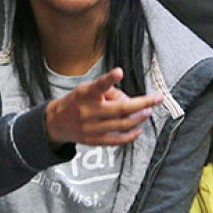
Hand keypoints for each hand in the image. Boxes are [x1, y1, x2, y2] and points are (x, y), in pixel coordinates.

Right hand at [44, 67, 162, 145]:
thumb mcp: (87, 90)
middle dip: (142, 103)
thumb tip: (129, 102)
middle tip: (157, 99)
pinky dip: (130, 135)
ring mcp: (91, 128)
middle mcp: (88, 111)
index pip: (98, 85)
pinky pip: (117, 139)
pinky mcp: (94, 140)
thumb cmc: (76, 102)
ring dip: (139, 118)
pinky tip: (138, 129)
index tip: (119, 72)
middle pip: (120, 109)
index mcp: (85, 94)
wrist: (55, 123)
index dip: (109, 79)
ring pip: (122, 124)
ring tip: (148, 111)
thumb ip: (109, 93)